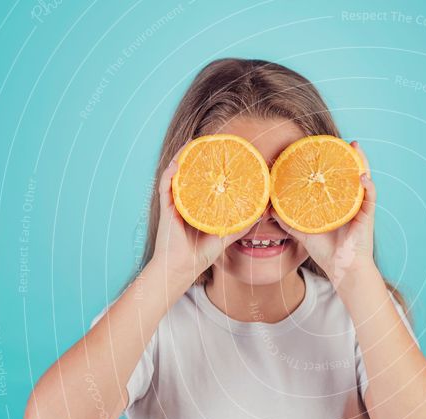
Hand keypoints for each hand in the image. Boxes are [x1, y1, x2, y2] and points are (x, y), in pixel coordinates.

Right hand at [151, 150, 245, 286]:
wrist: (183, 269)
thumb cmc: (200, 254)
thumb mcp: (225, 235)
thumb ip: (240, 224)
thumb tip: (260, 212)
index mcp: (195, 205)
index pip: (200, 180)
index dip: (207, 165)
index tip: (218, 152)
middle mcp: (183, 201)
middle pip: (187, 173)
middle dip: (195, 156)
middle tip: (206, 141)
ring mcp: (174, 203)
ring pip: (175, 175)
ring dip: (182, 158)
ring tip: (191, 144)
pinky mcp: (166, 209)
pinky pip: (165, 187)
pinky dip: (170, 174)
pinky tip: (177, 164)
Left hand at [273, 141, 377, 288]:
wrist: (341, 269)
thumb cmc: (326, 250)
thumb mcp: (303, 231)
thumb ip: (288, 219)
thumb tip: (269, 208)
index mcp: (338, 202)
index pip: (337, 178)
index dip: (332, 162)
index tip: (323, 147)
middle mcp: (351, 201)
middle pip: (351, 173)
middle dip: (348, 156)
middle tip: (341, 141)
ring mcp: (360, 207)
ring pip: (363, 179)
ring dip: (361, 161)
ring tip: (354, 147)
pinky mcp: (367, 216)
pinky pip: (370, 197)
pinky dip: (368, 186)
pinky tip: (362, 176)